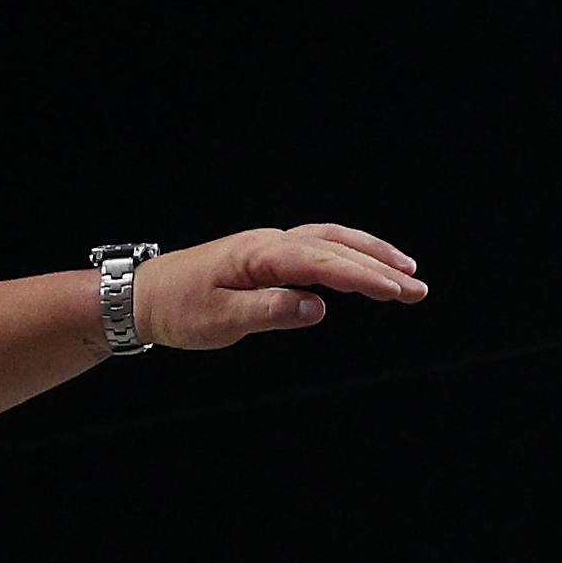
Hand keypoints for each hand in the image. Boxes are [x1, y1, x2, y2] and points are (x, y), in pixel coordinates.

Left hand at [135, 226, 425, 349]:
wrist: (143, 295)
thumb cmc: (177, 310)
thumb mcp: (219, 321)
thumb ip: (269, 313)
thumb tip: (317, 307)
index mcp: (259, 256)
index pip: (322, 263)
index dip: (364, 277)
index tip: (396, 291)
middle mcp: (270, 243)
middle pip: (336, 247)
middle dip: (381, 268)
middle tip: (418, 291)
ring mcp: (270, 245)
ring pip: (332, 241)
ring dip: (372, 254)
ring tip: (407, 274)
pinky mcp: (269, 254)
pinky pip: (318, 247)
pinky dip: (348, 254)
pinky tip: (367, 267)